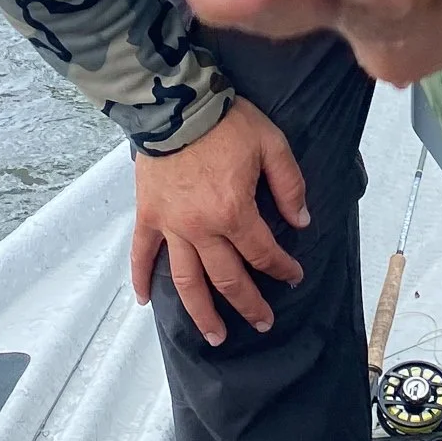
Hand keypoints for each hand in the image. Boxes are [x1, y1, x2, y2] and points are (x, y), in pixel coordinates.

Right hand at [130, 96, 310, 344]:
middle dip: (249, 305)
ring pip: (187, 280)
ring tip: (215, 336)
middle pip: (228, 278)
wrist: (177, 104)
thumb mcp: (272, 144)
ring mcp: (172, 226)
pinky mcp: (148, 216)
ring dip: (202, 312)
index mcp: (235, 212)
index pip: (263, 253)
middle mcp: (202, 228)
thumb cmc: (228, 122)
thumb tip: (301, 220)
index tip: (294, 277)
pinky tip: (143, 301)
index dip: (282, 268)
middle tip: (262, 324)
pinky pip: (142, 253)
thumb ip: (289, 185)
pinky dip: (140, 278)